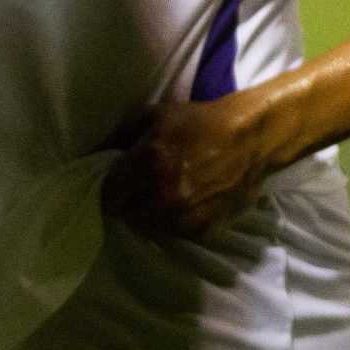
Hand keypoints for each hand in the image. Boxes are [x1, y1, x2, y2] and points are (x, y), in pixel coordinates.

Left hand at [98, 94, 281, 237]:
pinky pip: (175, 235)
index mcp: (149, 162)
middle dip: (126, 205)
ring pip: (150, 228)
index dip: (108, 192)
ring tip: (154, 203)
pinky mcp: (206, 228)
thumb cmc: (200, 121)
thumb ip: (122, 135)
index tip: (113, 188)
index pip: (110, 194)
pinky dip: (171, 225)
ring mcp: (186, 214)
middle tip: (133, 195)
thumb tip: (98, 152)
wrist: (251, 139)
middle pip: (127, 215)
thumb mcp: (155, 115)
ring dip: (147, 217)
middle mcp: (164, 193)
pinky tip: (176, 209)